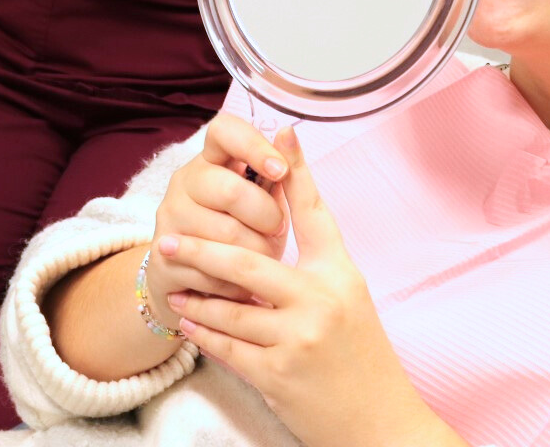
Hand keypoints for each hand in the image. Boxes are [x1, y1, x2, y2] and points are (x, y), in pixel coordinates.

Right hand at [147, 113, 291, 318]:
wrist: (198, 289)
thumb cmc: (244, 235)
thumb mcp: (265, 203)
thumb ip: (277, 175)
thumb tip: (288, 134)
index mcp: (211, 160)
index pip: (224, 131)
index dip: (254, 146)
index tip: (281, 170)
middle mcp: (184, 182)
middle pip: (231, 190)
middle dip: (267, 217)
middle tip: (278, 231)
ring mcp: (169, 218)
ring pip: (226, 235)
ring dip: (257, 254)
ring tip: (264, 260)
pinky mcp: (163, 257)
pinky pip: (213, 271)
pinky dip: (237, 284)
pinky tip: (240, 284)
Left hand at [160, 127, 456, 446]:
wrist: (380, 425)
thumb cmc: (362, 360)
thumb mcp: (350, 300)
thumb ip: (317, 262)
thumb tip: (278, 216)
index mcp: (340, 275)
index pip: (314, 212)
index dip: (296, 170)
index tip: (279, 132)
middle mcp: (321, 301)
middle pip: (247, 261)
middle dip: (201, 249)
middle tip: (168, 239)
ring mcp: (298, 340)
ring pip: (229, 308)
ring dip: (196, 297)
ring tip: (175, 284)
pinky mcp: (278, 376)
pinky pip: (227, 347)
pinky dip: (204, 333)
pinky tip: (189, 322)